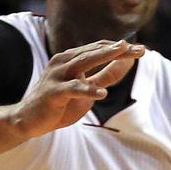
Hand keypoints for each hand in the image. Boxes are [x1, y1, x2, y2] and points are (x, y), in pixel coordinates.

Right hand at [10, 40, 144, 137]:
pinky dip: (87, 90)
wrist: (28, 120)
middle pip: (95, 51)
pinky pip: (72, 89)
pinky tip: (102, 93)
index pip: (100, 49)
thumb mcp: (87, 87)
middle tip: (140, 49)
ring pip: (83, 62)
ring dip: (103, 56)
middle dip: (119, 50)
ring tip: (121, 52)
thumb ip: (106, 75)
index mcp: (72, 59)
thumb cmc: (60, 104)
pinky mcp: (53, 92)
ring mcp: (57, 76)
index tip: (142, 49)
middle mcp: (64, 62)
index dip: (121, 49)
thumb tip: (126, 62)